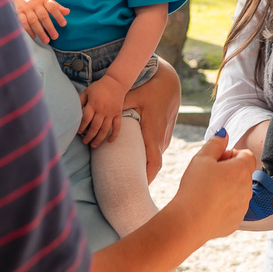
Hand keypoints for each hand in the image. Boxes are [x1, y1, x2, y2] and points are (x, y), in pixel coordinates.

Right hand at [8, 0, 68, 42]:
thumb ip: (56, 6)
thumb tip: (67, 12)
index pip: (52, 7)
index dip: (58, 16)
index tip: (64, 24)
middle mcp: (35, 3)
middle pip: (43, 16)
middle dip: (50, 27)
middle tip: (55, 37)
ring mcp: (26, 8)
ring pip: (33, 21)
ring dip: (40, 32)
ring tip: (46, 41)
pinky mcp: (19, 12)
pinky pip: (23, 22)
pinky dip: (28, 30)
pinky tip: (34, 37)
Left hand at [79, 76, 127, 146]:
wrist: (116, 82)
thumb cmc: (99, 87)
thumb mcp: (87, 91)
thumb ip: (80, 101)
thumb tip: (72, 111)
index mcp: (93, 104)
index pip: (86, 119)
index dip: (81, 127)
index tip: (78, 132)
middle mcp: (102, 110)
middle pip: (95, 127)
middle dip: (89, 136)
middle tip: (85, 142)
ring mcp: (111, 113)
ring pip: (105, 129)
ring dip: (99, 139)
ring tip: (94, 145)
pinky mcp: (118, 114)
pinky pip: (117, 126)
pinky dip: (114, 135)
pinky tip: (109, 141)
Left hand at [124, 57, 179, 182]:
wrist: (170, 82)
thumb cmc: (151, 88)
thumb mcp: (134, 95)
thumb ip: (119, 105)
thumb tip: (101, 114)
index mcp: (153, 132)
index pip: (153, 162)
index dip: (147, 178)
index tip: (138, 189)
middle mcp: (161, 138)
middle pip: (153, 165)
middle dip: (143, 178)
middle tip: (128, 189)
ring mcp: (165, 137)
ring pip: (155, 159)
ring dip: (145, 169)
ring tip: (130, 180)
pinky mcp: (165, 135)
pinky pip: (157, 152)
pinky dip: (148, 160)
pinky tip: (137, 164)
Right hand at [168, 129, 254, 240]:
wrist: (189, 221)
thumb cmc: (195, 187)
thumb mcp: (202, 158)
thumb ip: (216, 143)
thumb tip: (225, 134)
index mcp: (241, 170)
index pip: (246, 154)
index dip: (231, 154)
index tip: (216, 161)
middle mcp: (248, 189)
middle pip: (243, 172)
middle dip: (229, 170)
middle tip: (208, 175)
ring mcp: (243, 207)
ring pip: (238, 191)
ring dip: (227, 187)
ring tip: (206, 191)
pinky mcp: (236, 221)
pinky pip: (233, 208)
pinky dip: (224, 205)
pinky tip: (207, 206)